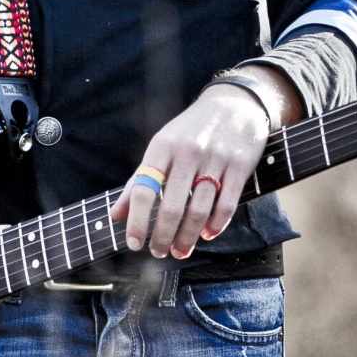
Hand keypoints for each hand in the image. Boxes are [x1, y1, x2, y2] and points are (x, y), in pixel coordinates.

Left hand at [110, 69, 300, 259]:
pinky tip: (207, 235)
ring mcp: (216, 159)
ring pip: (199, 210)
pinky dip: (216, 226)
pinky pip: (226, 204)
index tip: (134, 244)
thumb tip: (116, 215)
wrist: (234, 103)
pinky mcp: (240, 166)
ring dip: (188, 238)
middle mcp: (188, 152)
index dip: (137, 221)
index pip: (144, 190)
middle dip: (163, 237)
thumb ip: (139, 180)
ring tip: (180, 251)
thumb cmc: (191, 130)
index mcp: (163, 146)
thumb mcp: (162, 146)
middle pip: (172, 206)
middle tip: (159, 253)